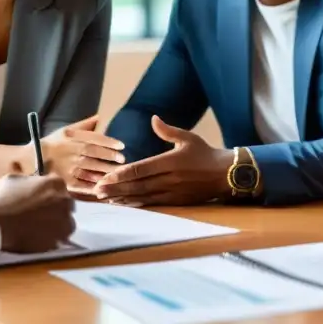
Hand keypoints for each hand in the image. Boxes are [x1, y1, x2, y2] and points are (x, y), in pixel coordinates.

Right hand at [0, 173, 74, 252]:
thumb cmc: (3, 199)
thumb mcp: (13, 179)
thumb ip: (28, 180)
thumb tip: (29, 184)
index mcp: (56, 183)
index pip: (59, 185)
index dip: (48, 191)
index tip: (41, 196)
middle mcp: (64, 201)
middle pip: (66, 204)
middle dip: (56, 207)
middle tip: (41, 212)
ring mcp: (63, 222)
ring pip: (67, 223)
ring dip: (58, 224)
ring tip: (42, 227)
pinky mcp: (57, 240)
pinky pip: (58, 239)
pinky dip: (52, 239)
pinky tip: (39, 238)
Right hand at [31, 115, 124, 192]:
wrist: (34, 159)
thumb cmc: (54, 142)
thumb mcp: (67, 130)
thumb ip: (85, 124)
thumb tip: (101, 116)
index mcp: (73, 137)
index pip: (93, 138)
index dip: (108, 142)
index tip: (122, 146)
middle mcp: (71, 151)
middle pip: (93, 153)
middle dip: (109, 156)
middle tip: (123, 159)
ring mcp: (69, 167)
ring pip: (89, 169)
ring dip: (104, 171)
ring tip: (118, 173)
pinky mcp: (66, 180)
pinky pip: (82, 184)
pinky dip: (93, 186)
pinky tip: (104, 186)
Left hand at [93, 116, 232, 205]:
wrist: (225, 174)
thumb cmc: (205, 153)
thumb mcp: (188, 138)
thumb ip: (168, 131)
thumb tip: (153, 119)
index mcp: (169, 161)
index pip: (140, 169)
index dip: (121, 174)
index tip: (105, 177)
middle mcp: (169, 179)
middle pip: (137, 185)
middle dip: (116, 188)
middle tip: (97, 190)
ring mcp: (172, 192)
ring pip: (142, 197)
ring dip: (123, 198)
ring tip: (106, 199)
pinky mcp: (176, 201)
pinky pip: (153, 204)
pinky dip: (137, 204)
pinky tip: (125, 204)